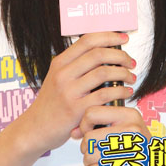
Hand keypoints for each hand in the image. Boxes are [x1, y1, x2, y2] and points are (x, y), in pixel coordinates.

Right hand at [26, 32, 135, 153]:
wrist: (34, 129)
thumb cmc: (51, 103)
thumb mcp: (57, 77)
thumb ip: (76, 65)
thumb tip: (105, 51)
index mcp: (60, 62)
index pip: (88, 40)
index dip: (109, 36)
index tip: (123, 39)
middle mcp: (63, 74)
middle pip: (98, 54)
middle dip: (120, 55)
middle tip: (131, 62)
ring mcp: (69, 91)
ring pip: (103, 73)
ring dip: (122, 73)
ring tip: (130, 77)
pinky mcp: (76, 110)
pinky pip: (103, 95)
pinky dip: (119, 91)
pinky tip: (125, 92)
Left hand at [77, 105, 149, 165]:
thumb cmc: (135, 144)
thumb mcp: (124, 125)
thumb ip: (99, 124)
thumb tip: (73, 132)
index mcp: (128, 114)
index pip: (92, 112)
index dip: (84, 124)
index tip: (88, 131)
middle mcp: (131, 130)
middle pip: (89, 137)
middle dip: (84, 146)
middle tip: (90, 149)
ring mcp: (129, 150)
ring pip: (90, 155)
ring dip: (87, 160)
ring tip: (94, 159)